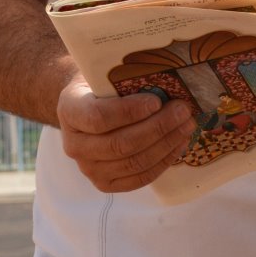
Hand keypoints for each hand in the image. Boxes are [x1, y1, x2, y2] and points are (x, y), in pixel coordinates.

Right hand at [57, 78, 195, 192]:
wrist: (86, 106)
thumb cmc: (100, 84)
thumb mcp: (104, 72)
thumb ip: (123, 78)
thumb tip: (166, 78)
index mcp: (69, 110)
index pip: (98, 117)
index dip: (129, 112)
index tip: (157, 101)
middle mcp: (74, 145)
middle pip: (120, 144)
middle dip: (157, 127)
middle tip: (182, 111)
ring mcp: (88, 169)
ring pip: (133, 163)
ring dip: (166, 144)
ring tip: (187, 125)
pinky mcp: (105, 184)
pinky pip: (139, 178)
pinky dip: (163, 161)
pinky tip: (179, 143)